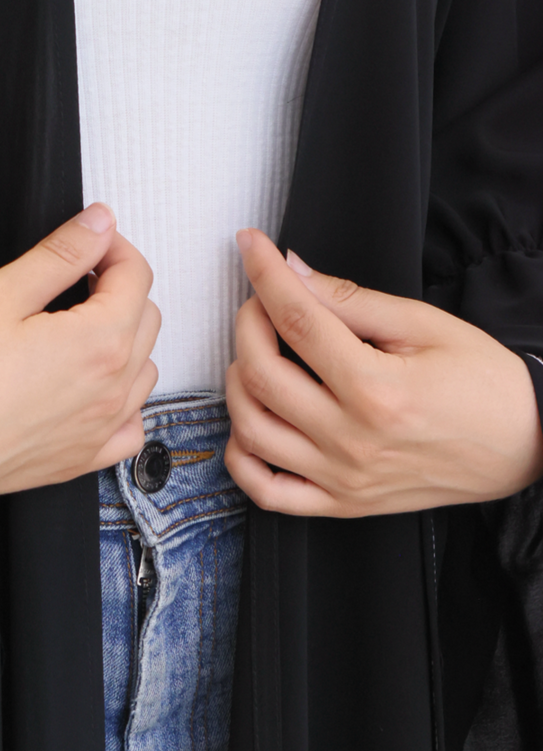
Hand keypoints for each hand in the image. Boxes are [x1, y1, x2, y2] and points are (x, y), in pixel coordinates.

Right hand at [0, 203, 159, 497]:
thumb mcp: (3, 294)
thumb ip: (61, 255)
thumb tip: (100, 224)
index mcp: (99, 340)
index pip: (135, 277)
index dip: (113, 249)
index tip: (89, 246)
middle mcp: (113, 387)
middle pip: (147, 319)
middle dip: (120, 290)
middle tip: (78, 282)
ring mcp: (101, 427)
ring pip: (144, 370)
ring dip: (126, 342)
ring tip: (81, 333)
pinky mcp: (83, 458)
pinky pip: (131, 428)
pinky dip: (124, 403)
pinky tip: (94, 391)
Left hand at [225, 230, 542, 516]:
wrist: (528, 445)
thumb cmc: (485, 385)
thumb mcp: (426, 326)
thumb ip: (352, 300)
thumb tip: (295, 272)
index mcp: (376, 389)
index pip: (297, 320)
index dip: (265, 275)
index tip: (251, 247)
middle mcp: (352, 439)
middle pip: (260, 373)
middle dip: (248, 323)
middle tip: (261, 303)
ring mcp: (343, 477)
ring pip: (250, 429)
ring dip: (237, 383)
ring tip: (257, 356)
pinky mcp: (342, 503)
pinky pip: (267, 491)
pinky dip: (241, 458)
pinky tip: (250, 424)